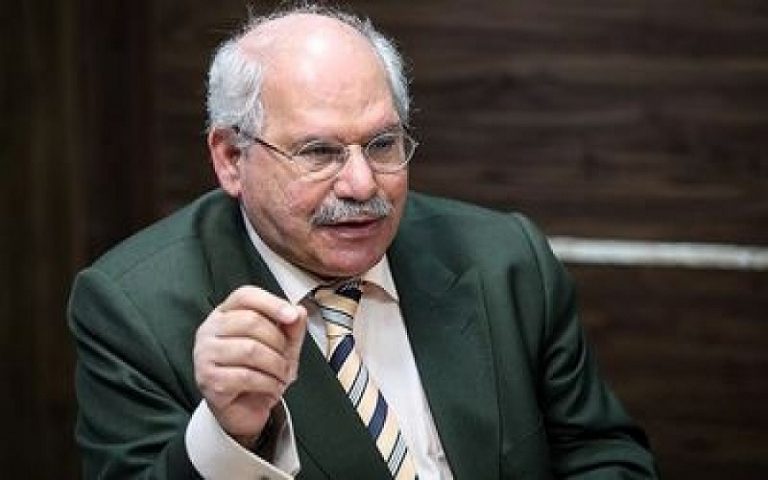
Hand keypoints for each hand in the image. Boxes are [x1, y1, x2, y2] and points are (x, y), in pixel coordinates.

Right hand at [194, 286, 306, 445]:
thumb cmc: (259, 371)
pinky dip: (268, 383)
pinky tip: (272, 387)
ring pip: (250, 349)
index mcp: (224, 314)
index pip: (245, 296)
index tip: (291, 315)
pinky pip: (246, 376)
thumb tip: (299, 311)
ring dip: (276, 365)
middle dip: (278, 342)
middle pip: (251, 321)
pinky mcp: (209, 380)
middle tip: (287, 360)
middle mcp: (209, 330)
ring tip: (282, 375)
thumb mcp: (282, 346)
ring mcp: (204, 355)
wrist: (243, 410)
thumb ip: (291, 327)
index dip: (271, 303)